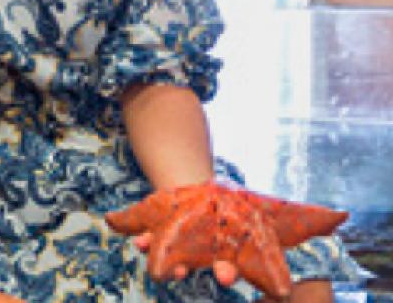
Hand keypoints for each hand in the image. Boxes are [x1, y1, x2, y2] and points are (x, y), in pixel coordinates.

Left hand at [105, 181, 346, 299]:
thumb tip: (341, 217)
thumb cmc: (242, 214)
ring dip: (175, 263)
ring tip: (168, 267)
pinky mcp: (165, 238)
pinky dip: (143, 238)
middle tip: (225, 276)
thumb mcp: (273, 214)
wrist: (206, 200)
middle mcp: (217, 255)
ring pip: (184, 260)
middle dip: (225, 273)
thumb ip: (310, 219)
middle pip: (223, 269)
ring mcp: (189, 249)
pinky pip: (153, 240)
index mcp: (241, 252)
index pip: (246, 268)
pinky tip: (134, 237)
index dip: (242, 274)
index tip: (239, 276)